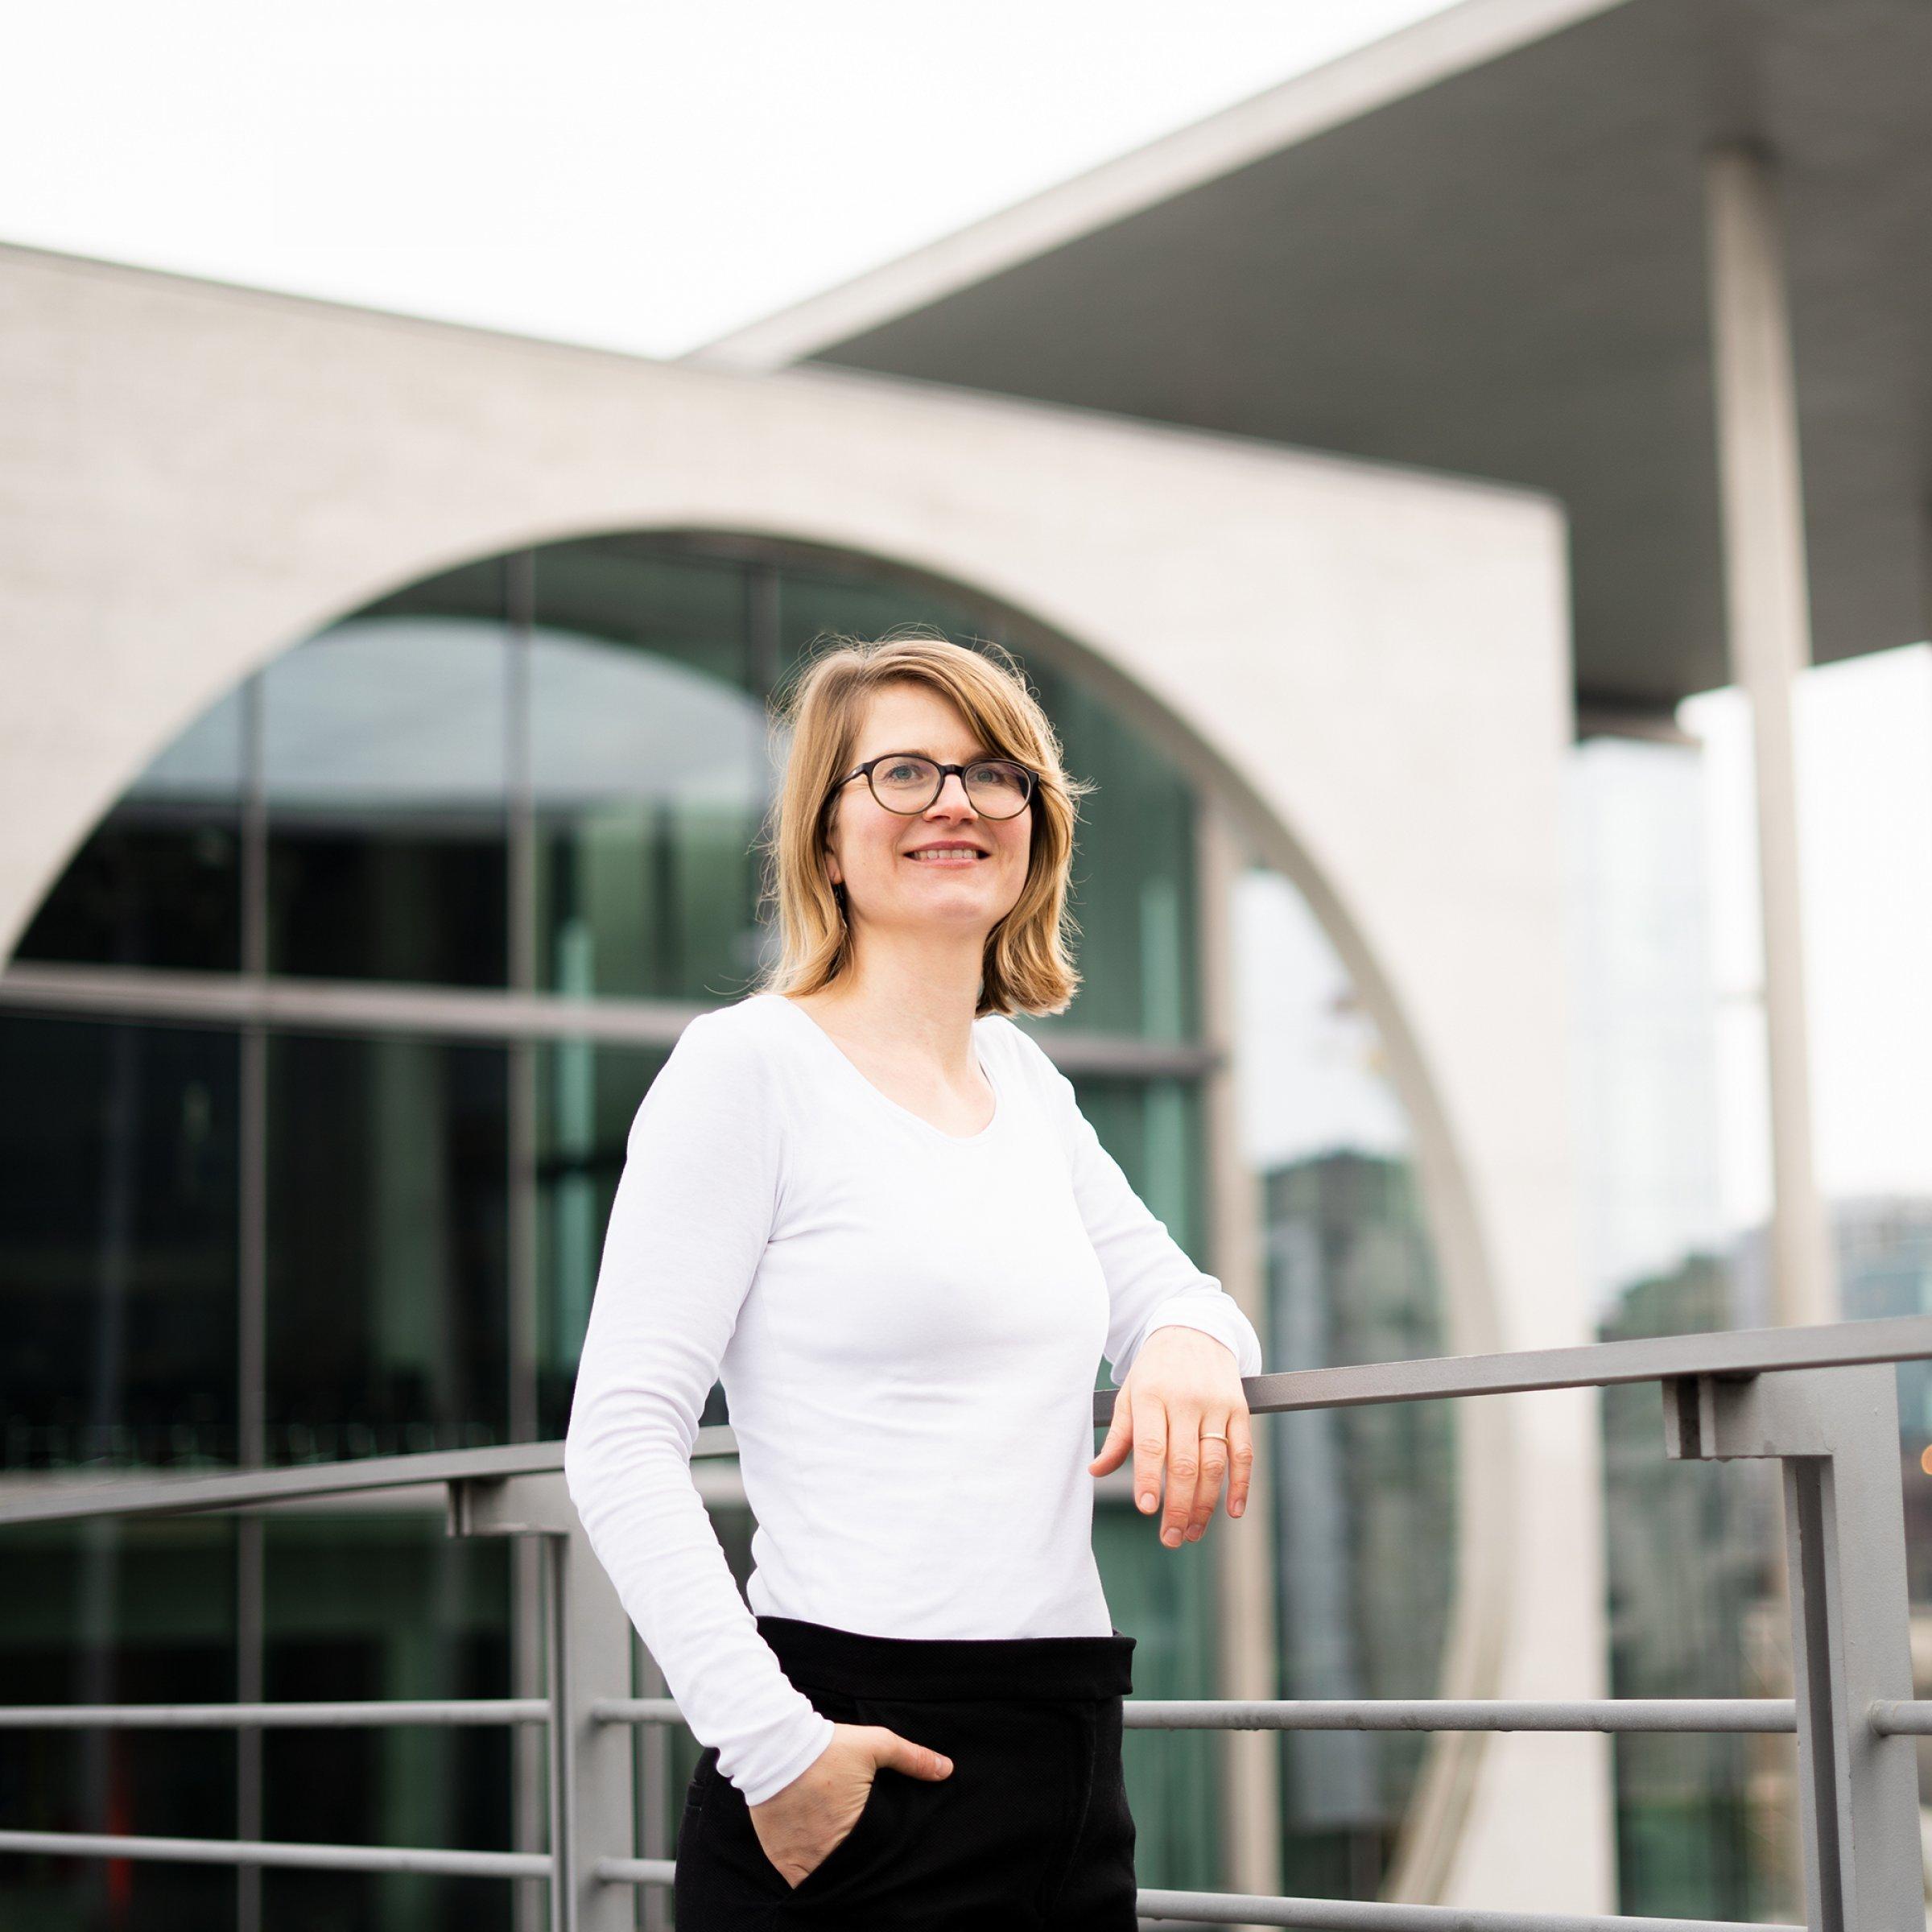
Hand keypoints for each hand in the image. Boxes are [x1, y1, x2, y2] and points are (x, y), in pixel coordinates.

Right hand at [748, 1722, 952, 1888]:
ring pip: (825, 1883)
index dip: (883, 1862)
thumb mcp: (876, 1745)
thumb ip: (912, 1758)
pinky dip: (809, 1881)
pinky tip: (819, 1871)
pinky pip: (798, 1884)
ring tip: (845, 1868)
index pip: (878, 1861)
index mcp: (856, 1830)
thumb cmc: (827, 1746)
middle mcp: (827, 1853)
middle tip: (867, 1864)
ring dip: (836, 1878)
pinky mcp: (780, 1857)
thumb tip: (947, 1770)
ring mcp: (801, 1859)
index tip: (886, 1858)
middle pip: (851, 1875)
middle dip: (861, 1872)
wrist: (775, 1745)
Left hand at [1089, 1325, 1253, 1547]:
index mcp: (1151, 1396)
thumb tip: (1096, 1471)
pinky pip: (1243, 1452)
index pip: (1150, 1444)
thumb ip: (1119, 1437)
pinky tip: (1233, 1511)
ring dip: (1205, 1504)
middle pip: (1184, 1462)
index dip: (1148, 1478)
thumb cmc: (1155, 1370)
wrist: (1193, 1329)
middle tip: (1171, 1538)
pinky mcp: (1239, 1409)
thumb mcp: (1129, 1394)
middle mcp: (1185, 1400)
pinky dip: (1241, 1484)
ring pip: (1214, 1463)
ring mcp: (1215, 1405)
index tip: (1147, 1509)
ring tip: (1192, 1532)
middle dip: (1178, 1506)